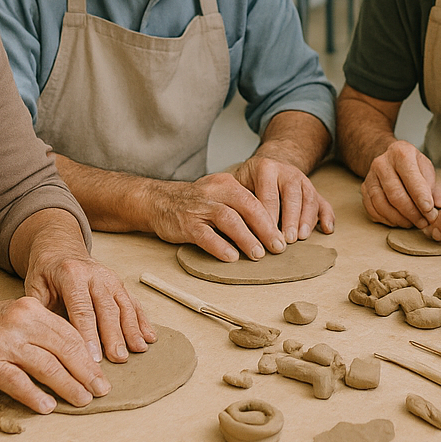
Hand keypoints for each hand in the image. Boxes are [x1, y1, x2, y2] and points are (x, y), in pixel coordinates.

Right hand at [0, 296, 110, 414]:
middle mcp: (20, 322)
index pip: (70, 334)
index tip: (102, 374)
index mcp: (32, 309)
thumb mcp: (16, 317)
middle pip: (64, 349)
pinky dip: (34, 394)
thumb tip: (76, 358)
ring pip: (45, 365)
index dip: (89, 356)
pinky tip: (47, 406)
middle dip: (86, 372)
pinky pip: (16, 381)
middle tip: (101, 390)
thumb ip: (42, 332)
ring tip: (82, 400)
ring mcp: (3, 342)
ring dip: (67, 385)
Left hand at [25, 248, 153, 365]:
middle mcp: (95, 275)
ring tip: (138, 350)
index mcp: (72, 275)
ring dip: (132, 329)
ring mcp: (111, 279)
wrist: (60, 248)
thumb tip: (46, 340)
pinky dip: (142, 321)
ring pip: (124, 306)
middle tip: (119, 358)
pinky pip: (133, 303)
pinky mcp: (119, 285)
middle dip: (114, 335)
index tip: (92, 356)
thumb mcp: (34, 287)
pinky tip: (149, 337)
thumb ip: (40, 312)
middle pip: (107, 309)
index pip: (81, 309)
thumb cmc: (45, 272)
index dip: (88, 334)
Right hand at [144, 173, 292, 260]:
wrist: (158, 201)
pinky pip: (206, 235)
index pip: (255, 199)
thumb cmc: (196, 203)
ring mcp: (200, 208)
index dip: (272, 219)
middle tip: (278, 247)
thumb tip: (270, 230)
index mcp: (227, 184)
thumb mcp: (220, 196)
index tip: (282, 236)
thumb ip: (241, 208)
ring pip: (229, 220)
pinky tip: (231, 257)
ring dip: (246, 238)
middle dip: (265, 229)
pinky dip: (220, 246)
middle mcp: (215, 192)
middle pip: (247, 207)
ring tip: (259, 254)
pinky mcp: (186, 224)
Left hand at [230, 156, 335, 245]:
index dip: (267, 218)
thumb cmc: (249, 180)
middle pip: (291, 195)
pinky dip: (327, 216)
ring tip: (301, 237)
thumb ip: (237, 201)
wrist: (270, 163)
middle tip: (287, 240)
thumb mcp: (238, 183)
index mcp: (265, 168)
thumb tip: (231, 229)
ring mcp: (302, 180)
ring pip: (309, 198)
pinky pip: (323, 201)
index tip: (265, 237)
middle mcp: (286, 171)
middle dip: (289, 219)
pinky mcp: (313, 189)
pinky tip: (327, 229)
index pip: (267, 195)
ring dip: (307, 219)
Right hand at [360, 140, 440, 227]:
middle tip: (424, 222)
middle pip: (395, 194)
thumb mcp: (427, 170)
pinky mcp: (364, 189)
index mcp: (401, 153)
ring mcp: (370, 176)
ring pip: (382, 204)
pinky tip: (399, 221)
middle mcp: (382, 163)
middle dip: (412, 213)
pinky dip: (387, 220)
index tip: (430, 211)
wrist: (390, 159)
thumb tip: (439, 205)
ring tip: (413, 223)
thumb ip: (435, 188)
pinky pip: (373, 209)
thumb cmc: (412, 167)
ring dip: (400, 219)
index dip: (421, 197)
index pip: (411, 178)